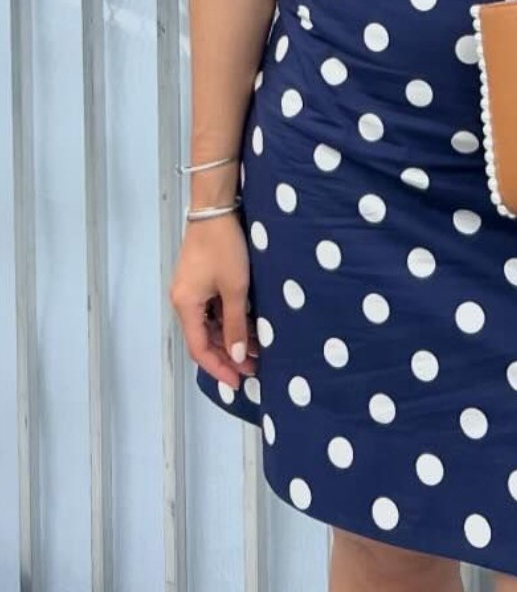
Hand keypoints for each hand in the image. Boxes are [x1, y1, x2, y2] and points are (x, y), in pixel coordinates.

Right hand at [168, 213, 258, 390]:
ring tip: (256, 349)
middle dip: (228, 355)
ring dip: (231, 338)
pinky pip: (213, 309)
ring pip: (210, 324)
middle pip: (204, 338)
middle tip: (253, 367)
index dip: (218, 368)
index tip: (237, 382)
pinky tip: (249, 325)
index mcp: (185, 305)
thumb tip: (236, 356)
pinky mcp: (201, 279)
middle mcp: (184, 300)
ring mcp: (192, 289)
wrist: (216, 208)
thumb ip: (235, 325)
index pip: (199, 349)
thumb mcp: (235, 288)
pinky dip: (230, 320)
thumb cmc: (224, 246)